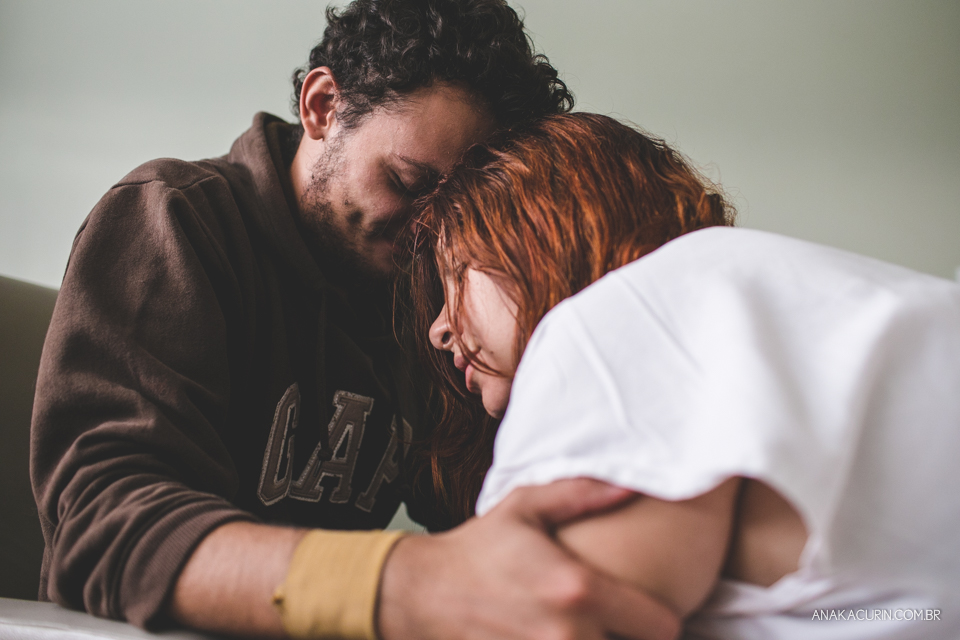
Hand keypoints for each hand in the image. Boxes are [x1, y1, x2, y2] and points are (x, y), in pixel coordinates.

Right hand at [378, 478, 680, 639]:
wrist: (425, 592)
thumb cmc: (478, 547)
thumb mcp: (525, 507)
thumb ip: (582, 494)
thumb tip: (631, 484)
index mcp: (578, 589)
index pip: (663, 627)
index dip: (663, 619)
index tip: (651, 611)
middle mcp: (568, 635)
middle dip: (629, 635)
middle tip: (617, 621)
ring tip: (591, 628)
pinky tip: (560, 637)